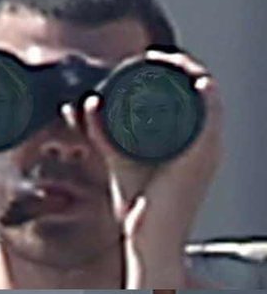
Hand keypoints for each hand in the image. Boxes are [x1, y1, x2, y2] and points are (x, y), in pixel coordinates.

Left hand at [80, 51, 222, 287]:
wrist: (148, 238)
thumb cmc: (140, 210)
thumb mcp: (118, 160)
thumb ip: (102, 136)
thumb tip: (81, 107)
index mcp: (194, 145)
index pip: (194, 97)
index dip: (175, 71)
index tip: (148, 60)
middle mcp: (206, 143)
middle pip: (201, 89)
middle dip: (178, 65)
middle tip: (149, 55)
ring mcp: (208, 147)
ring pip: (208, 92)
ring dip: (187, 68)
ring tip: (159, 57)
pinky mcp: (205, 153)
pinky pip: (213, 109)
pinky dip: (203, 86)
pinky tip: (187, 72)